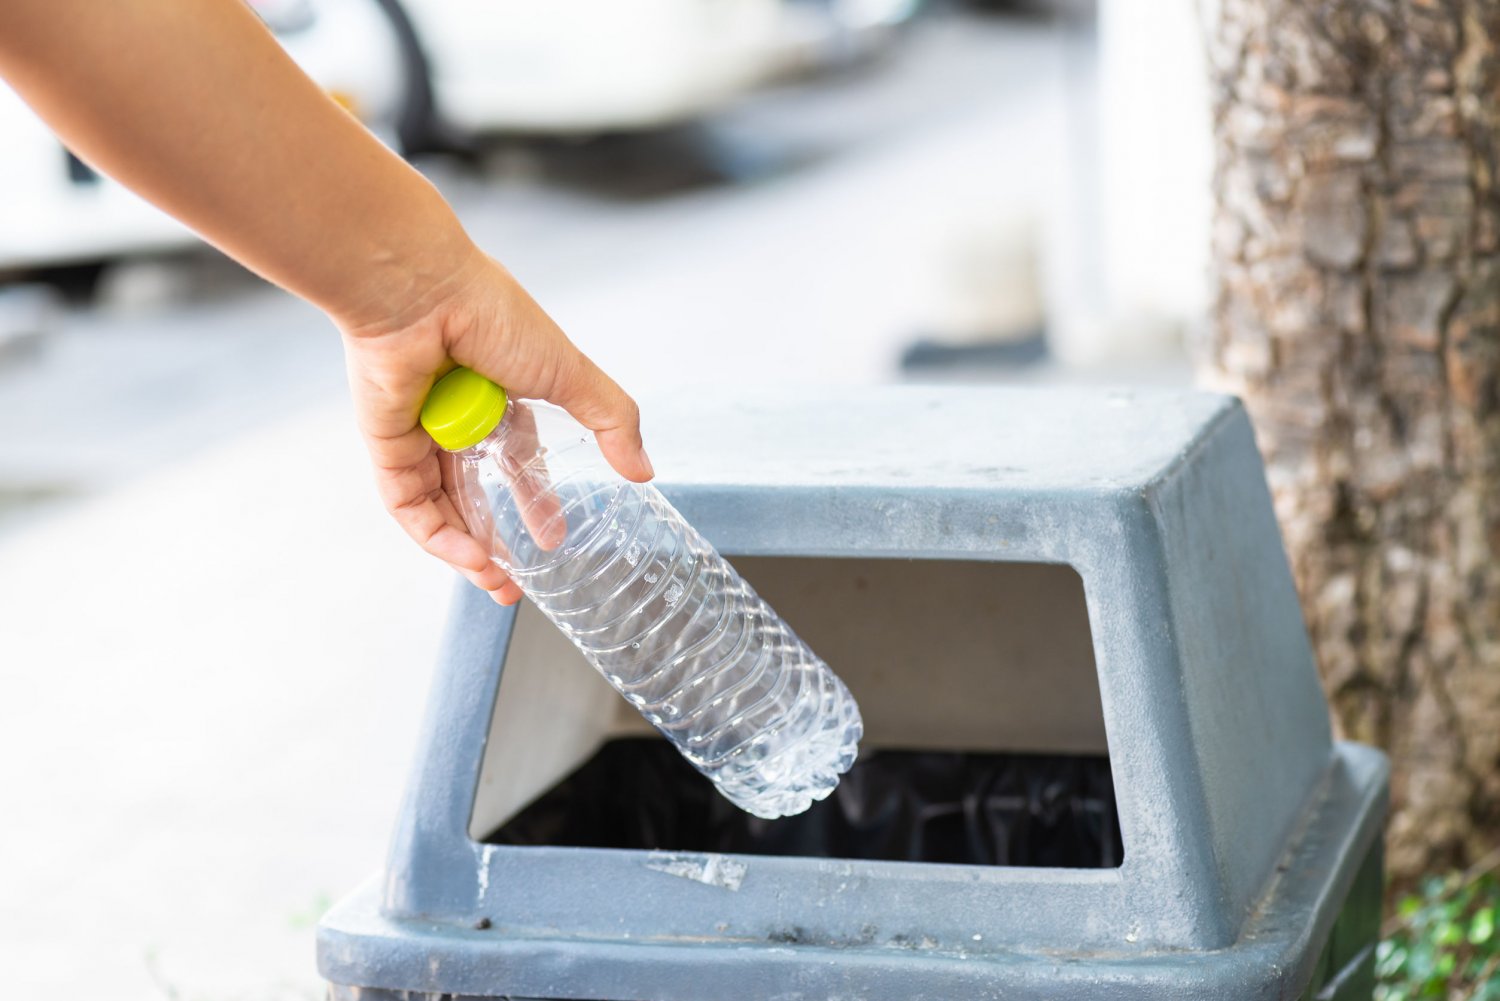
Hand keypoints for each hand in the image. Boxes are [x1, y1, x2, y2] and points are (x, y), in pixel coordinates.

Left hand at [338, 246, 651, 604]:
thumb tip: (645, 470)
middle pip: (475, 495)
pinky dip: (439, 536)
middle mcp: (456, 418)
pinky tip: (471, 559)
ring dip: (469, 552)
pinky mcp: (386, 446)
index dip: (536, 500)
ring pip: (442, 508)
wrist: (420, 293)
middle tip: (518, 584)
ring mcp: (419, 434)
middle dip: (497, 543)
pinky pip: (411, 505)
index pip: (517, 461)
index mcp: (500, 397)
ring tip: (499, 586)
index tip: (552, 537)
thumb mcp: (570, 373)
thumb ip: (613, 419)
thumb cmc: (492, 316)